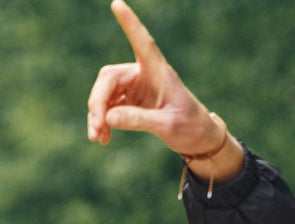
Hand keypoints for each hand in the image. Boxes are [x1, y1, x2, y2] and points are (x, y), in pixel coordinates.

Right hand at [86, 1, 235, 167]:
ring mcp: (135, 86)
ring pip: (104, 93)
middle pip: (109, 78)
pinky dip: (103, 121)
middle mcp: (144, 74)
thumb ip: (139, 120)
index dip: (130, 23)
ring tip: (97, 138)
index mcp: (159, 71)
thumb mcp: (167, 126)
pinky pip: (108, 107)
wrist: (198, 139)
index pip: (142, 43)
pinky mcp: (130, 100)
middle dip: (98, 102)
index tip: (117, 3)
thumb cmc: (190, 127)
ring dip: (97, 114)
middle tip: (96, 128)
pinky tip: (103, 138)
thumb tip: (108, 118)